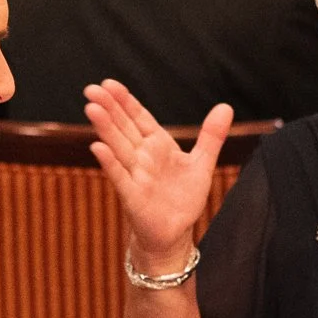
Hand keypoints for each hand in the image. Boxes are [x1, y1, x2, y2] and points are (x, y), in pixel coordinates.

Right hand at [83, 80, 230, 268]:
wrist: (174, 233)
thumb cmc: (183, 199)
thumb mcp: (202, 164)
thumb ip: (211, 136)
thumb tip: (226, 106)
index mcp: (157, 145)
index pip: (139, 118)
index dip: (125, 101)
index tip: (109, 84)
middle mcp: (142, 157)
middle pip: (124, 128)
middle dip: (109, 108)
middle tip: (91, 89)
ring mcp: (136, 175)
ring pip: (118, 147)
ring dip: (105, 129)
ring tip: (92, 109)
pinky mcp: (133, 196)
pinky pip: (120, 177)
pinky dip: (109, 163)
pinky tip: (97, 147)